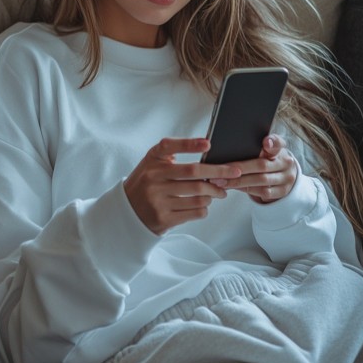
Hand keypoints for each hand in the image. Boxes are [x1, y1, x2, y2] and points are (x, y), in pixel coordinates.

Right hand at [124, 138, 241, 234]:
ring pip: (198, 195)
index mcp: (152, 161)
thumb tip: (206, 148)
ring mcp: (158, 200)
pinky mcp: (164, 218)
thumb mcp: (153, 163)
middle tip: (234, 173)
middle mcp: (153, 179)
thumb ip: (173, 154)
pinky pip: (195, 212)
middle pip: (193, 173)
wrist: (128, 211)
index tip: (208, 144)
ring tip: (218, 192)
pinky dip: (205, 208)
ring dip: (214, 193)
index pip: (170, 147)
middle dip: (219, 173)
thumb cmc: (148, 182)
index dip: (189, 144)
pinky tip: (204, 204)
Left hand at [226, 134, 296, 202]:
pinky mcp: (282, 191)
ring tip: (222, 181)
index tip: (266, 142)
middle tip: (222, 169)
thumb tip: (233, 145)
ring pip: (261, 180)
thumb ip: (257, 146)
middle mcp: (286, 163)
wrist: (285, 175)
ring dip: (239, 181)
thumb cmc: (270, 160)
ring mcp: (286, 178)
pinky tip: (234, 187)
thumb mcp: (267, 150)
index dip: (272, 142)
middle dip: (240, 168)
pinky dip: (246, 189)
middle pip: (262, 165)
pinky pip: (263, 192)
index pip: (278, 143)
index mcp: (281, 149)